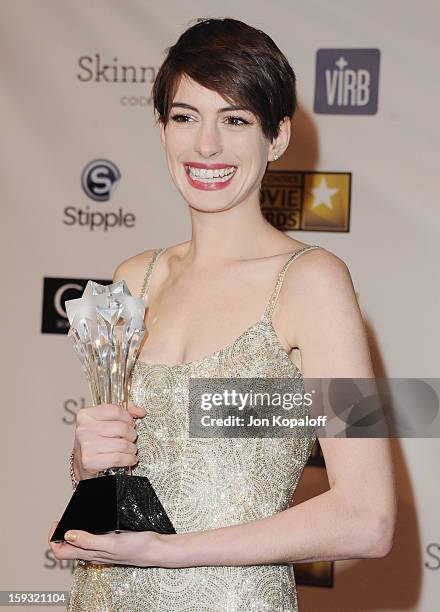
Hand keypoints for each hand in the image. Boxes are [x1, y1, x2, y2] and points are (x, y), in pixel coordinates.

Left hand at [48, 521, 162, 566]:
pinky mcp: (110, 544)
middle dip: (60, 534)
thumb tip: (67, 535)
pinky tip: (93, 522)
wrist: (156, 549)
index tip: (56, 523)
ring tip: (73, 518)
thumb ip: (88, 540)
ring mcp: (101, 550)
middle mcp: (93, 554)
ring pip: (79, 545)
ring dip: (72, 533)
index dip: (53, 538)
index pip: (61, 552)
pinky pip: (92, 541)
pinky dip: (86, 532)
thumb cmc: (136, 547)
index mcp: (90, 554)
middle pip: (68, 549)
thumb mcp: (110, 542)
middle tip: (61, 519)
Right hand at [74, 401, 146, 479]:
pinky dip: (128, 459)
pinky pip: (118, 458)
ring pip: (122, 444)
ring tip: (130, 449)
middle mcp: (84, 429)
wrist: (81, 462)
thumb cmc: (95, 440)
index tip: (131, 422)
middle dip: (131, 434)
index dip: (128, 417)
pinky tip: (130, 458)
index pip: (115, 411)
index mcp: (86, 415)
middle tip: (131, 437)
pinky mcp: (89, 461)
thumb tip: (140, 411)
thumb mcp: (105, 421)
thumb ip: (123, 412)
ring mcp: (86, 445)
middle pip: (121, 428)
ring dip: (131, 448)